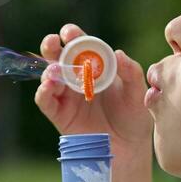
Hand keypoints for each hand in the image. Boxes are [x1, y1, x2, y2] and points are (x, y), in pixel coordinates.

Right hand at [34, 24, 152, 155]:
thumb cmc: (134, 117)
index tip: (70, 32)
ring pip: (48, 75)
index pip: (80, 45)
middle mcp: (77, 78)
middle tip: (53, 42)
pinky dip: (43, 91)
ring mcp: (67, 96)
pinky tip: (49, 85)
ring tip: (55, 70)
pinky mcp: (60, 114)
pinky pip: (45, 100)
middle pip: (58, 56)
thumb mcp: (137, 93)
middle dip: (51, 46)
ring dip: (48, 69)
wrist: (128, 148)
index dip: (73, 36)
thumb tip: (119, 53)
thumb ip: (131, 72)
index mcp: (95, 67)